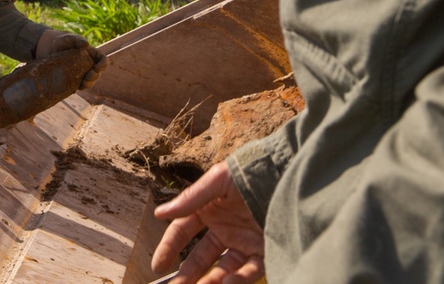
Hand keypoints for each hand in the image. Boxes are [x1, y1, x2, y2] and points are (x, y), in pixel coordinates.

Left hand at [34, 30, 107, 89]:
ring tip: (82, 85)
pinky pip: (79, 85)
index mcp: (92, 54)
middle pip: (97, 73)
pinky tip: (74, 88)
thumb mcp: (68, 38)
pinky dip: (78, 87)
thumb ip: (76, 39)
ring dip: (88, 84)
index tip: (96, 68)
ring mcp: (82, 72)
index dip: (102, 65)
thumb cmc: (62, 41)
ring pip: (90, 81)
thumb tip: (86, 44)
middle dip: (94, 77)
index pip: (103, 60)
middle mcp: (89, 64)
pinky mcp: (74, 79)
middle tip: (87, 78)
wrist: (50, 49)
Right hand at [152, 162, 264, 283]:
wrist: (286, 173)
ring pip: (223, 269)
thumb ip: (191, 199)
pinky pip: (249, 272)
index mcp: (209, 209)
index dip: (169, 247)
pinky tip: (226, 283)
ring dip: (210, 282)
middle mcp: (224, 228)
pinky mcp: (263, 252)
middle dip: (187, 274)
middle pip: (200, 257)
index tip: (158, 266)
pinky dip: (238, 280)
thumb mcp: (217, 181)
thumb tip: (160, 213)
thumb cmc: (250, 171)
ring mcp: (244, 242)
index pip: (183, 231)